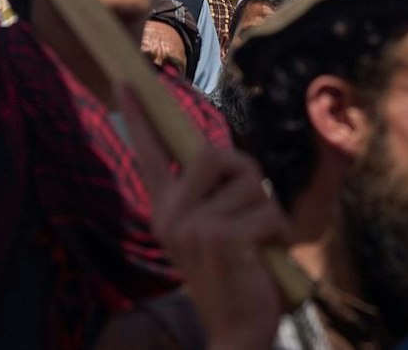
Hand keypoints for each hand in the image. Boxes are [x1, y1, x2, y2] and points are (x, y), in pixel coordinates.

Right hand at [117, 85, 288, 349]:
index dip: (140, 118)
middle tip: (252, 212)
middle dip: (246, 175)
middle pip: (215, 154)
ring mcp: (195, 227)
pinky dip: (281, 233)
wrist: (236, 331)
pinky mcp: (223, 238)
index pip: (150, 157)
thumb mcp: (212, 234)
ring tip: (257, 247)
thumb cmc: (234, 278)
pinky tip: (266, 259)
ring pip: (252, 184)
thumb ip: (212, 199)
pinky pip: (270, 212)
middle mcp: (172, 217)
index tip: (126, 82)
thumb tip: (227, 159)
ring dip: (268, 213)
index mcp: (166, 213)